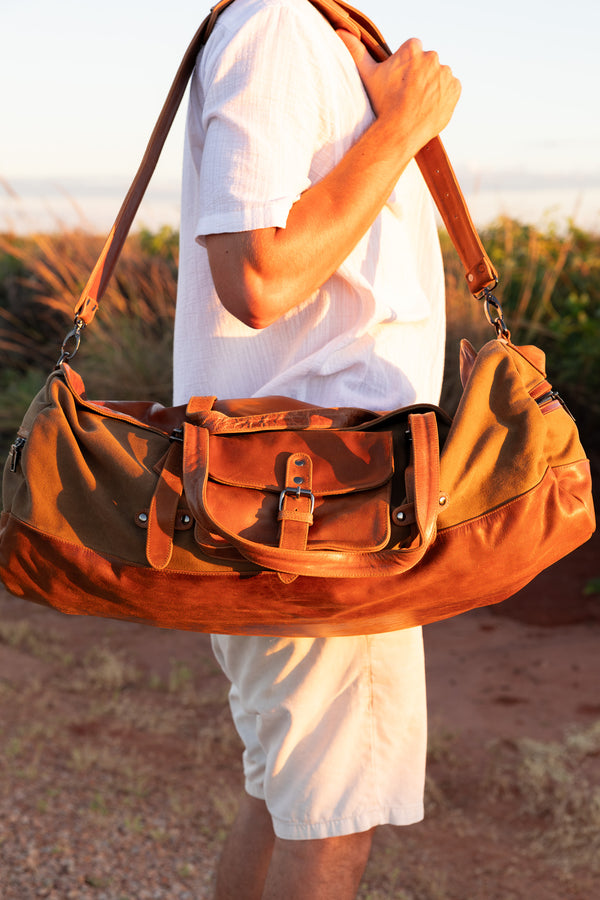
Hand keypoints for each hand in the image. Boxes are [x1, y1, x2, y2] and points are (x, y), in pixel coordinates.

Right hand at [337, 31, 460, 152]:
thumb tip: (341, 32)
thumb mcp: (368, 75)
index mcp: (413, 48)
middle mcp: (432, 56)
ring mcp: (445, 73)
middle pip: (425, 65)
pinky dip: (443, 97)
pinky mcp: (455, 88)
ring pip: (438, 77)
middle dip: (419, 78)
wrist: (401, 130)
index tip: (398, 84)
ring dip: (431, 87)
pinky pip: (450, 90)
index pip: (411, 53)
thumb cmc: (383, 102)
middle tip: (406, 97)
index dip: (404, 70)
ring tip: (417, 104)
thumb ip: (357, 52)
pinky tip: (429, 108)